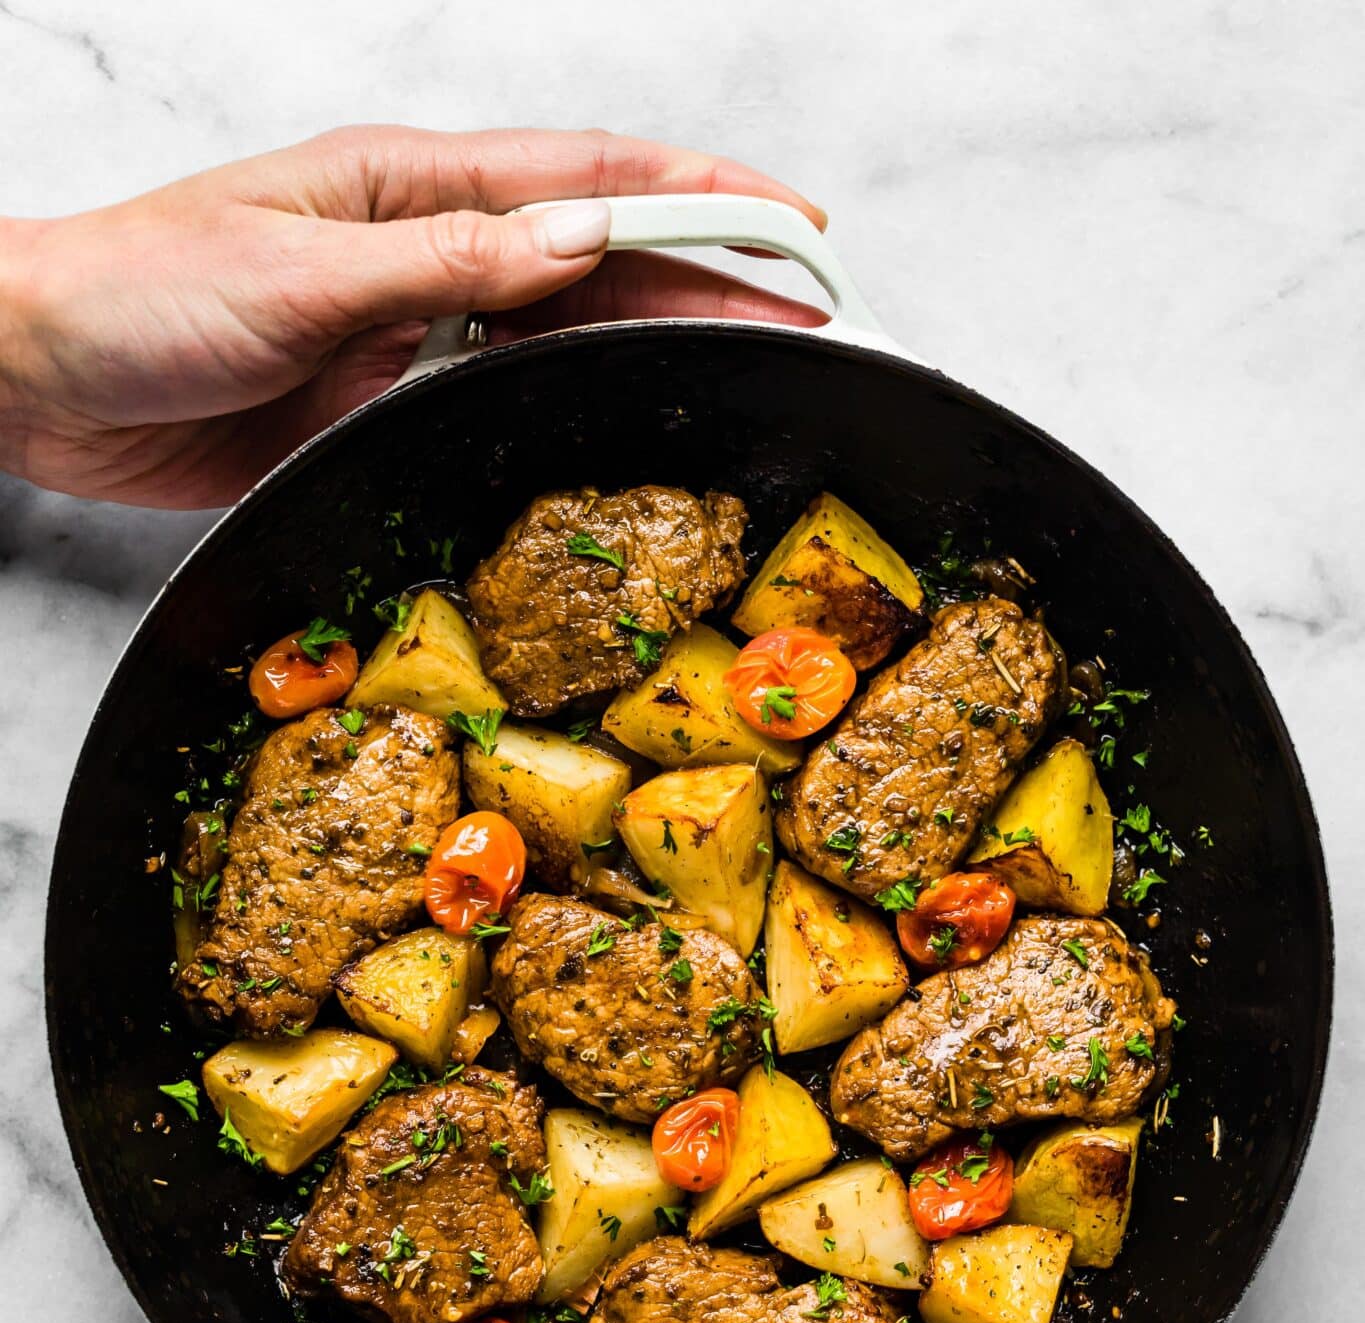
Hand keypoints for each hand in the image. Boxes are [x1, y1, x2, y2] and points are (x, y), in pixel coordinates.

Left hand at [0, 125, 823, 508]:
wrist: (34, 376)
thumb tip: (573, 244)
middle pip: (595, 256)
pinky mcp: (377, 402)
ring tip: (745, 367)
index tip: (793, 224)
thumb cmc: (133, 294)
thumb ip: (442, 265)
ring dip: (651, 343)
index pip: (586, 181)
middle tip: (806, 313)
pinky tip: (619, 425)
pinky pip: (497, 400)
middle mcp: (422, 249)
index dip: (700, 197)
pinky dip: (567, 408)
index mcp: (407, 185)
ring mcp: (406, 328)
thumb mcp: (297, 272)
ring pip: (559, 329)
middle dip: (708, 275)